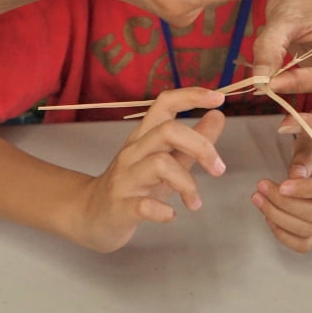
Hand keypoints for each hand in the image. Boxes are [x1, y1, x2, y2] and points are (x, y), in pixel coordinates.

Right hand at [76, 88, 228, 252]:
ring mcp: (125, 178)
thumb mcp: (166, 160)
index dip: (191, 96)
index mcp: (144, 136)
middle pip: (168, 131)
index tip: (219, 98)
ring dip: (187, 184)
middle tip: (219, 169)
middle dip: (201, 146)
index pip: (164, 104)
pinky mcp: (120, 207)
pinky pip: (144, 205)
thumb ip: (192, 141)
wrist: (92, 216)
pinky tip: (171, 215)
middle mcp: (133, 151)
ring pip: (159, 164)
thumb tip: (218, 115)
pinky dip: (162, 211)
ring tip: (195, 203)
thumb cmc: (135, 186)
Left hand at [252, 131, 311, 253]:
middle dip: (283, 203)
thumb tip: (295, 176)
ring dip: (277, 217)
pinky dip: (283, 235)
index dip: (304, 189)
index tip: (281, 185)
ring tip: (259, 199)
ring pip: (306, 230)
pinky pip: (304, 243)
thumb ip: (305, 157)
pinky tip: (269, 218)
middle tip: (262, 188)